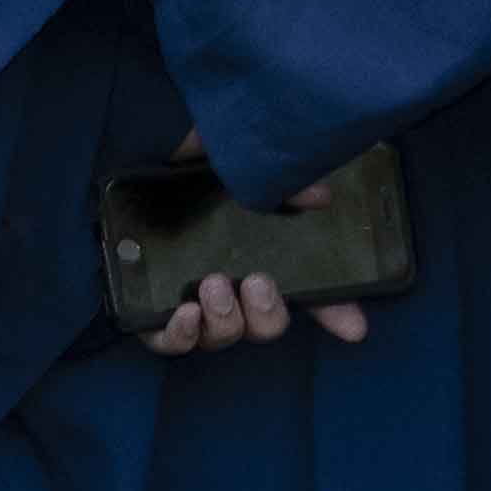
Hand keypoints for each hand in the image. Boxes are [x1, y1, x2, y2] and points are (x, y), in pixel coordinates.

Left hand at [139, 139, 374, 357]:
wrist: (137, 148)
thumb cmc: (196, 165)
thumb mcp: (246, 168)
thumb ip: (283, 184)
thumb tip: (321, 197)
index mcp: (261, 258)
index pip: (307, 296)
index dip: (334, 315)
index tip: (353, 327)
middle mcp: (231, 286)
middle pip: (263, 326)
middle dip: (266, 315)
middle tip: (256, 283)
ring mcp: (192, 299)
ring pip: (221, 336)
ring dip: (225, 320)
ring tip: (214, 286)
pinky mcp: (151, 308)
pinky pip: (169, 342)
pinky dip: (181, 335)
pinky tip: (185, 313)